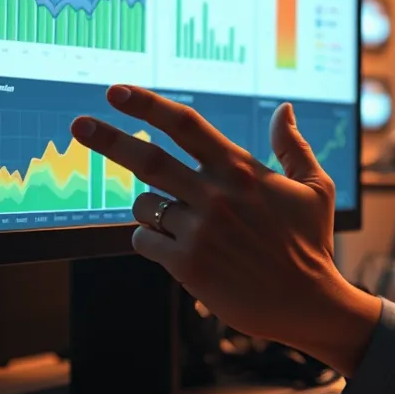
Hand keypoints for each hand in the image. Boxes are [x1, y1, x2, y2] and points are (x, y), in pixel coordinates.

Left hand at [69, 86, 380, 375]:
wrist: (307, 302)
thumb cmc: (311, 243)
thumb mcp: (315, 187)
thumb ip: (294, 146)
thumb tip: (284, 110)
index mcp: (242, 170)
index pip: (186, 126)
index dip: (147, 105)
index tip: (116, 92)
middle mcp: (216, 195)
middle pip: (148, 159)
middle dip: (108, 139)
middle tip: (78, 125)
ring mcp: (200, 230)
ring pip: (145, 205)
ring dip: (148, 206)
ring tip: (175, 219)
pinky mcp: (188, 264)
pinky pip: (145, 240)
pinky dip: (149, 238)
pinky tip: (174, 245)